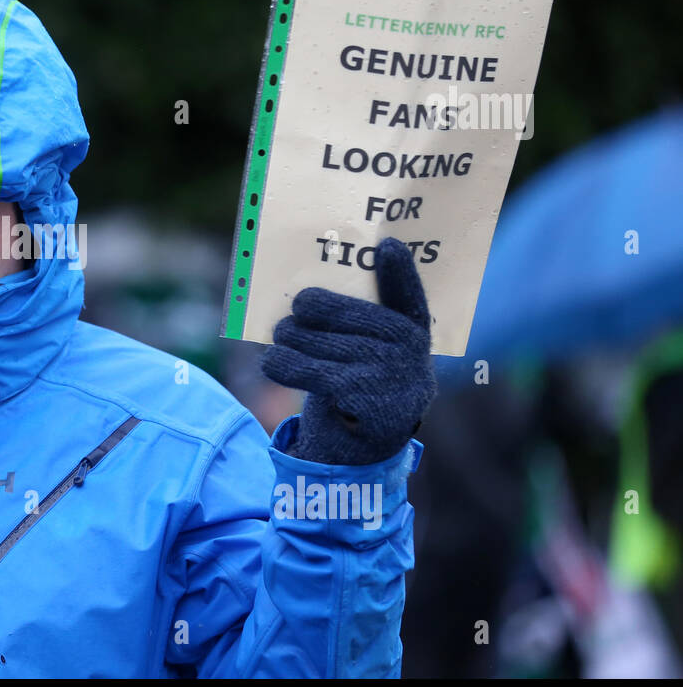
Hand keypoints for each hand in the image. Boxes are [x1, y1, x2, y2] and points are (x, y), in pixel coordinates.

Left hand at [260, 237, 436, 464]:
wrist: (363, 440)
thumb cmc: (361, 375)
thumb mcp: (370, 347)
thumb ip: (355, 320)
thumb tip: (303, 298)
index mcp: (413, 330)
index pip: (410, 296)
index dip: (400, 272)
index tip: (386, 246)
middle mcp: (409, 352)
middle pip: (353, 315)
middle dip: (316, 309)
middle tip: (293, 310)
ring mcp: (389, 376)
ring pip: (327, 343)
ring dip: (293, 337)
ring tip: (279, 336)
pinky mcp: (363, 400)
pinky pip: (313, 373)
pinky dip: (285, 364)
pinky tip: (272, 361)